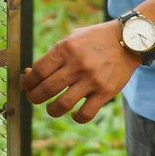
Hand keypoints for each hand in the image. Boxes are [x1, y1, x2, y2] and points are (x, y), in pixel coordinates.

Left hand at [21, 21, 138, 122]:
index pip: (38, 71)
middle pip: (46, 89)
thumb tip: (29, 74)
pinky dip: (76, 117)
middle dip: (34, 97)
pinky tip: (74, 113)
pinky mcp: (105, 92)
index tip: (26, 86)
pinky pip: (85, 114)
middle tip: (34, 98)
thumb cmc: (95, 40)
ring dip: (51, 110)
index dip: (27, 82)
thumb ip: (53, 55)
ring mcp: (92, 80)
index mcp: (66, 48)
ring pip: (62, 105)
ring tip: (52, 109)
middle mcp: (77, 64)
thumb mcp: (73, 38)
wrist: (128, 40)